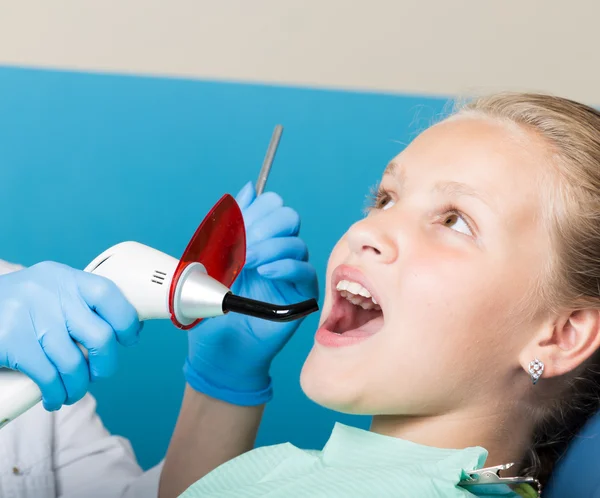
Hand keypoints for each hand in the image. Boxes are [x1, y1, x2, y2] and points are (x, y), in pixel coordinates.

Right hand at [0, 261, 141, 410]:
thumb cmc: (23, 306)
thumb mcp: (53, 290)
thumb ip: (84, 304)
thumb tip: (130, 328)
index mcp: (67, 279)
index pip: (110, 295)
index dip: (127, 322)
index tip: (128, 340)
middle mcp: (52, 294)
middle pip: (100, 337)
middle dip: (105, 364)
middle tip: (98, 373)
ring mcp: (31, 317)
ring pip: (74, 364)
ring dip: (78, 387)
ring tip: (72, 392)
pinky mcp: (13, 341)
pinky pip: (48, 377)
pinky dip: (55, 394)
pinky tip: (54, 398)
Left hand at [184, 181, 318, 405]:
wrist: (220, 351)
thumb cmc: (213, 310)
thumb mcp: (212, 260)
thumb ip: (230, 224)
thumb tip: (247, 189)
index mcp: (257, 240)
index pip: (271, 207)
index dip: (257, 209)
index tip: (236, 224)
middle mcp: (277, 253)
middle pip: (288, 218)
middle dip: (265, 225)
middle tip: (243, 244)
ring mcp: (290, 273)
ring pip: (296, 243)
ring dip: (270, 247)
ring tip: (248, 262)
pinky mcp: (301, 296)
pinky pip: (305, 271)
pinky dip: (285, 267)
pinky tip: (266, 272)